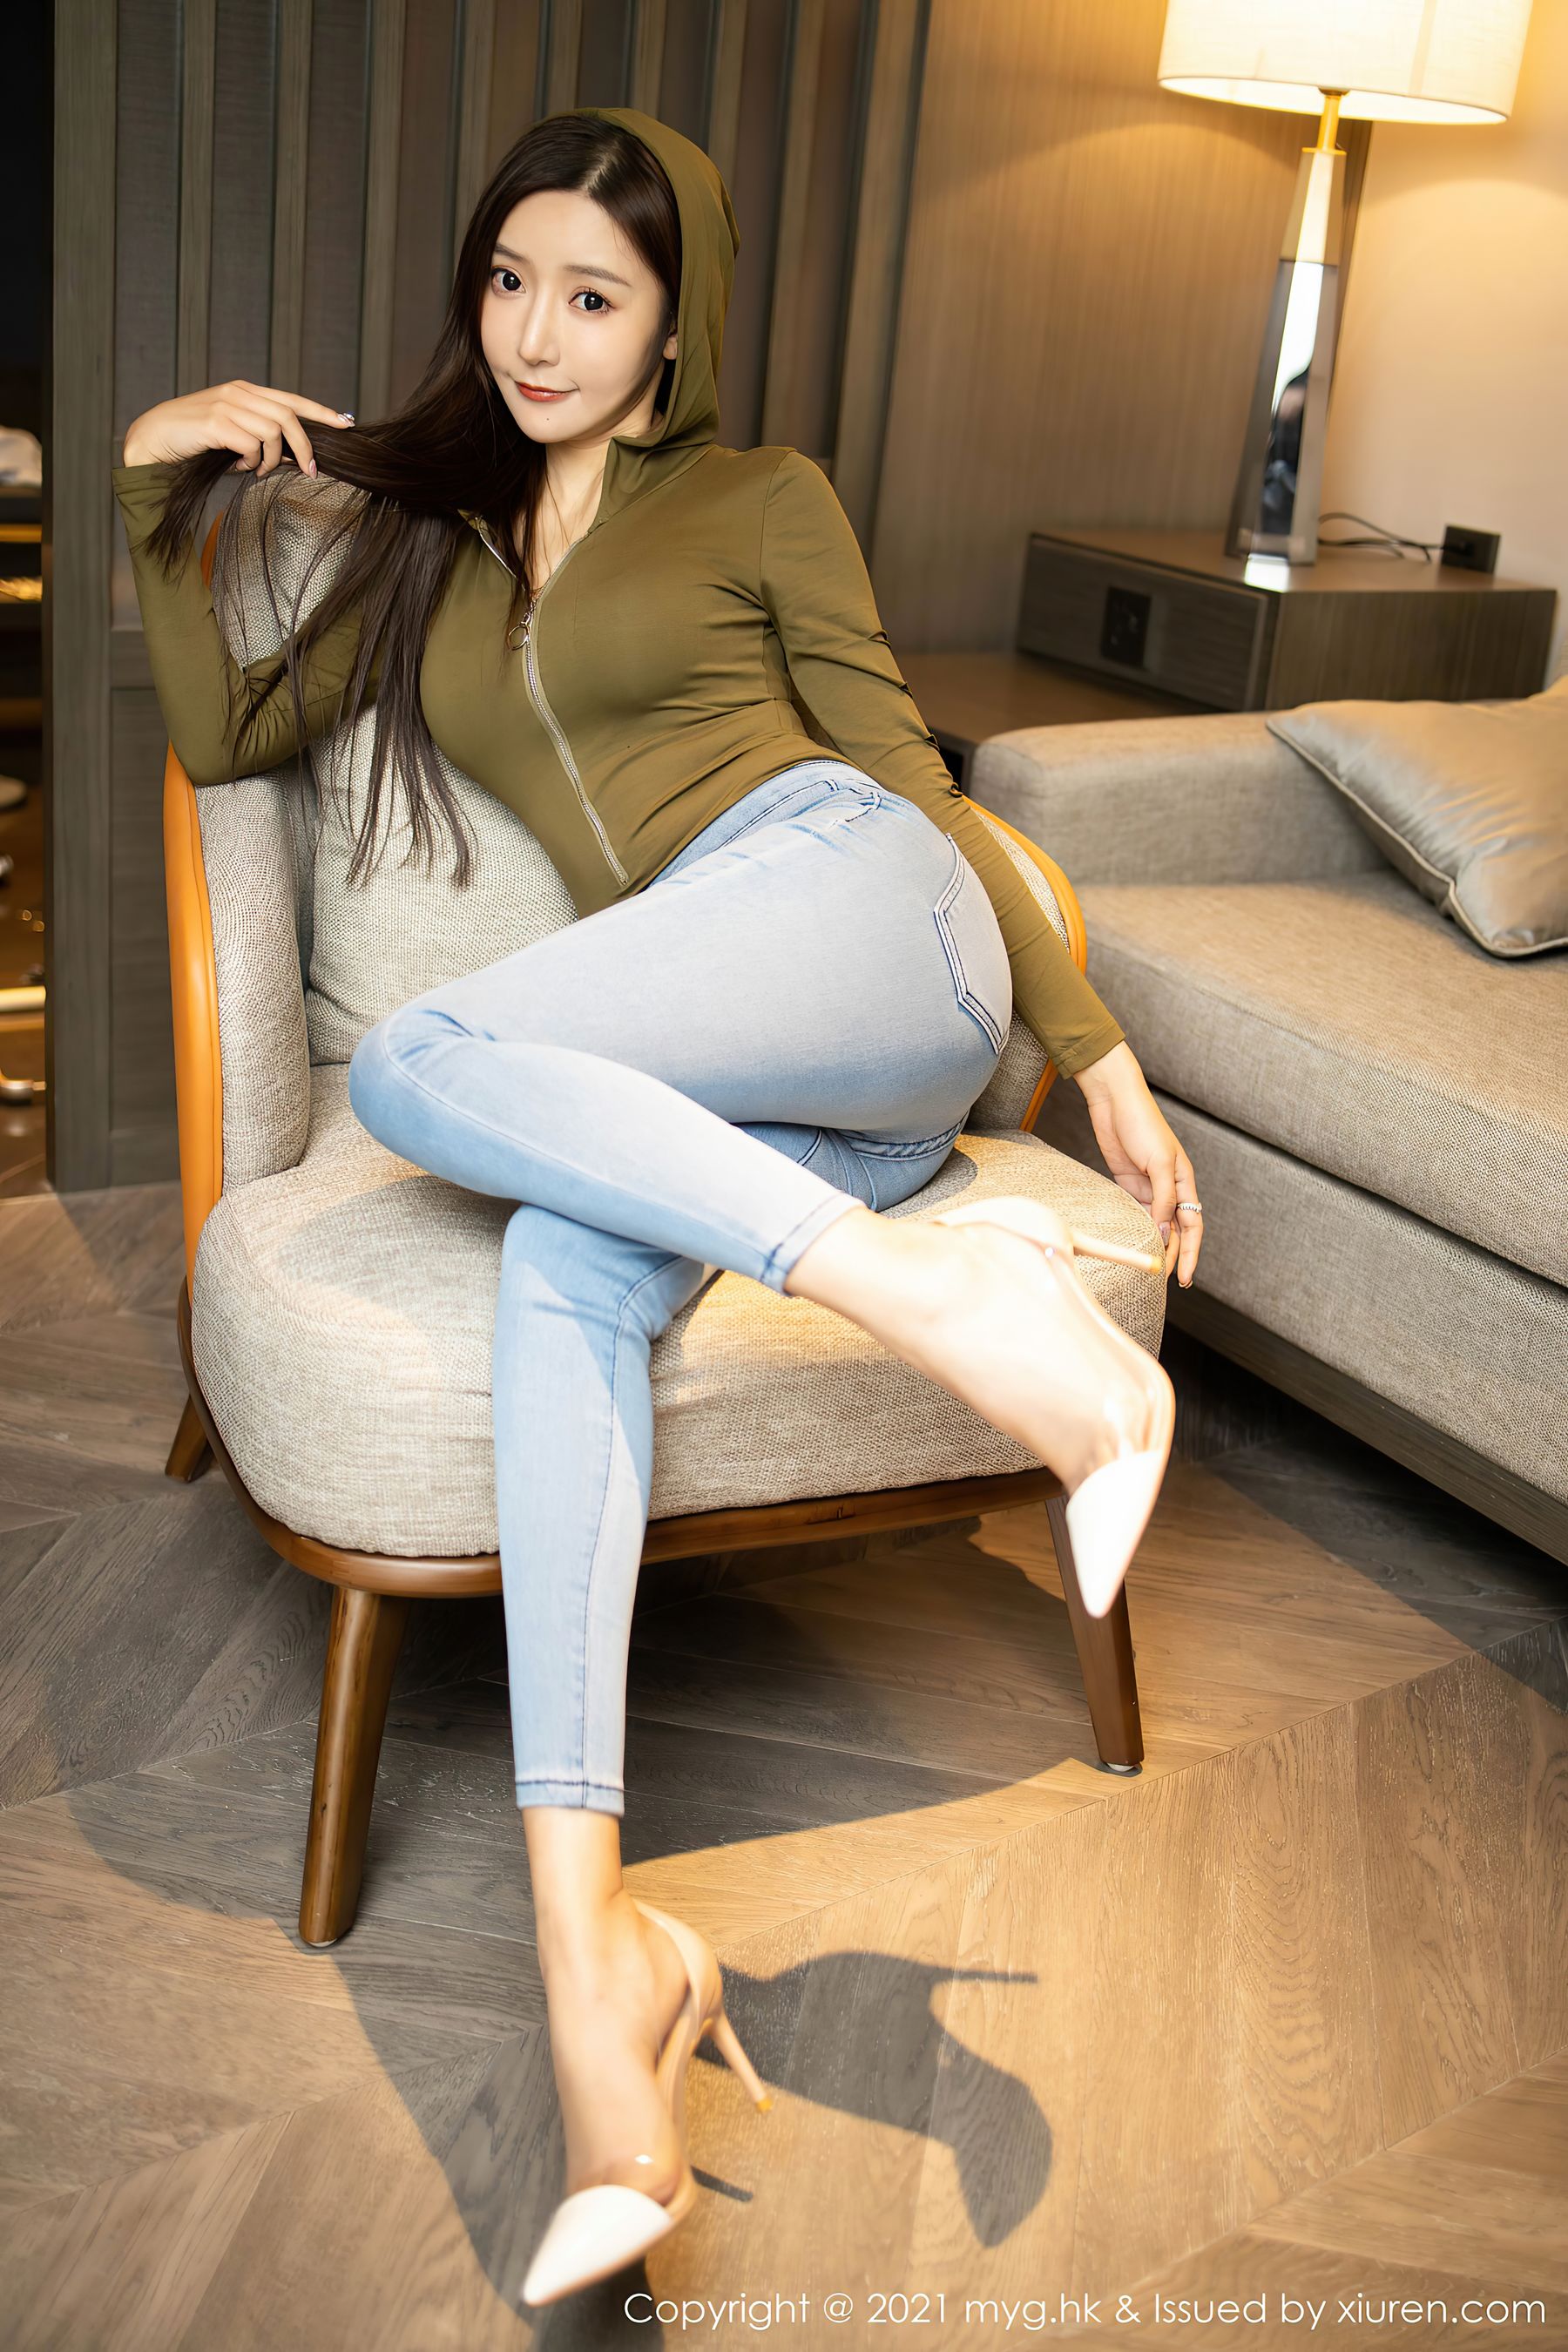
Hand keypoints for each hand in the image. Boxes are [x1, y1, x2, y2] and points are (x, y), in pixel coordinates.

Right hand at [121, 381, 352, 477]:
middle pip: (289, 416)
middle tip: (309, 471)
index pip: (291, 399)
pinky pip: (251, 444)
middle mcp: (238, 393)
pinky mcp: (215, 422)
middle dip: (305, 446)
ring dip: (272, 459)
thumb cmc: (194, 441)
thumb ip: (260, 438)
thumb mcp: (233, 435)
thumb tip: (294, 456)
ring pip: (273, 432)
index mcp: (244, 391)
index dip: (320, 412)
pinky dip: (252, 462)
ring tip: (258, 470)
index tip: (345, 424)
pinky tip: (240, 467)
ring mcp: (226, 404)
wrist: (152, 438)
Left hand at [1071, 1041, 1201, 1286]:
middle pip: (1177, 1230)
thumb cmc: (1142, 1124)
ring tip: (1150, 1270)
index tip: (1184, 1277)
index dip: (1189, 1253)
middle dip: (1174, 1256)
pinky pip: (1137, 1213)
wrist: (1115, 1101)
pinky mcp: (1128, 1184)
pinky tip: (1133, 1244)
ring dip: (1156, 1246)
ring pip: (1157, 1225)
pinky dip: (1137, 1229)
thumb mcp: (1159, 1162)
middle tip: (1166, 1282)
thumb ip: (1163, 1198)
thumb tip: (1164, 1231)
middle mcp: (1170, 1187)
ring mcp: (1149, 1187)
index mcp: (1184, 1181)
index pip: (1192, 1226)